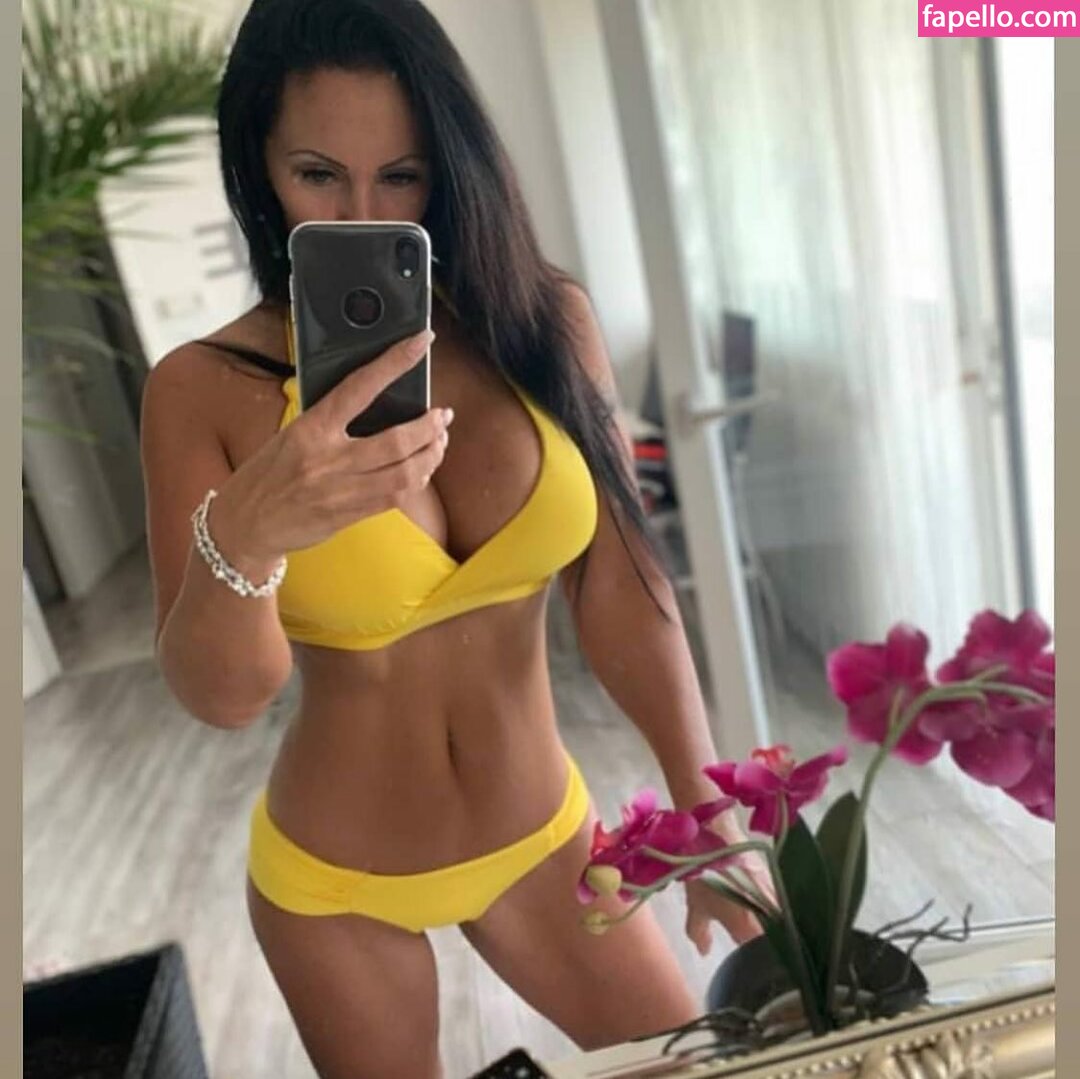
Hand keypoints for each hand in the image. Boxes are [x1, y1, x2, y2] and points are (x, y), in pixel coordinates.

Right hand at [211, 329, 449, 570]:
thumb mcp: (291, 436)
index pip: (359, 386)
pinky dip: (415, 480)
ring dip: (431, 456)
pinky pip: (394, 497)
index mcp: (310, 429)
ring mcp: (341, 491)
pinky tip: (422, 470)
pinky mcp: (349, 516)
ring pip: (405, 473)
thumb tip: (374, 404)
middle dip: (430, 427)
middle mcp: (328, 459)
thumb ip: (329, 422)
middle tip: (443, 416)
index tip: (420, 342)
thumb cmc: (267, 474)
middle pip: (396, 440)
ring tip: (439, 443)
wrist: (244, 524)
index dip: (394, 362)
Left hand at [683, 819, 776, 954]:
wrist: (717, 833)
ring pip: (783, 923)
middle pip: (780, 942)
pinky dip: (777, 912)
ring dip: (779, 932)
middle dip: (775, 951)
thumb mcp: (696, 907)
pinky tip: (770, 914)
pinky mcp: (777, 880)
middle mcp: (771, 916)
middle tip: (767, 958)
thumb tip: (705, 952)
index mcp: (750, 929)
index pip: (764, 958)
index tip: (761, 971)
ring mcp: (777, 896)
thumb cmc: (704, 875)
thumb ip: (701, 934)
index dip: (762, 966)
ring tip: (772, 939)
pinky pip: (782, 904)